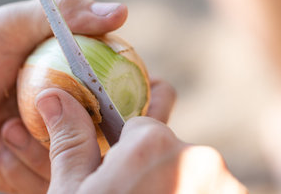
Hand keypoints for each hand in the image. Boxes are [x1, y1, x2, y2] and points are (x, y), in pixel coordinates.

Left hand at [0, 0, 128, 192]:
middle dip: (101, 137)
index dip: (153, 101)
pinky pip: (49, 183)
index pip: (143, 91)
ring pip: (85, 166)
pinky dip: (24, 163)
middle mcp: (85, 116)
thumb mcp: (12, 24)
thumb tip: (120, 11)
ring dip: (46, 148)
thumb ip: (63, 12)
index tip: (137, 106)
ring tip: (8, 124)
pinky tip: (0, 140)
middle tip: (64, 116)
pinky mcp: (38, 175)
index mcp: (92, 78)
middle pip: (123, 139)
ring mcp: (63, 148)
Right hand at [35, 87, 247, 193]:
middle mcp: (199, 157)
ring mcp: (226, 187)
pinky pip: (211, 193)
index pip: (140, 127)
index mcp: (152, 143)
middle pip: (168, 151)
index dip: (123, 154)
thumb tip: (54, 95)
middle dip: (150, 174)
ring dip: (174, 190)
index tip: (116, 181)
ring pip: (191, 175)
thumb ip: (71, 140)